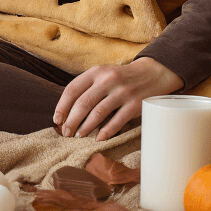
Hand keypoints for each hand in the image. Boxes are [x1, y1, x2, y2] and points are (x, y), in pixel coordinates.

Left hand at [53, 57, 183, 140]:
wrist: (153, 73)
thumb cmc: (121, 77)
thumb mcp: (102, 74)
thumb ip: (87, 88)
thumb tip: (67, 111)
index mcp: (96, 72)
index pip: (72, 90)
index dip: (62, 107)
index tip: (57, 120)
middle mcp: (108, 80)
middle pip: (83, 103)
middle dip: (71, 121)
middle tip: (66, 133)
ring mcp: (122, 92)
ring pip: (98, 113)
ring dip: (86, 127)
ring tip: (79, 136)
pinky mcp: (135, 104)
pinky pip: (117, 121)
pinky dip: (106, 131)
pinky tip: (99, 138)